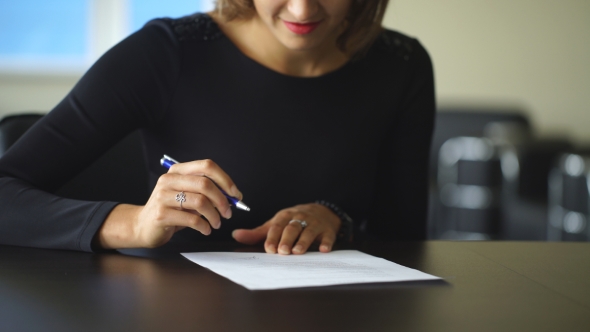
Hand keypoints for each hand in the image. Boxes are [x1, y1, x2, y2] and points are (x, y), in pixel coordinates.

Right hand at [96, 159, 241, 248]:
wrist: (142, 226)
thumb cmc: (170, 211)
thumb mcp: (188, 197)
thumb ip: (207, 194)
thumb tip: (232, 197)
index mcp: (178, 171)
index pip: (207, 166)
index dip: (225, 180)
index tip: (235, 194)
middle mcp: (169, 180)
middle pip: (205, 184)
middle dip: (222, 200)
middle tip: (228, 212)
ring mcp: (163, 196)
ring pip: (200, 202)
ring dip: (214, 215)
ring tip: (216, 223)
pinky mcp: (161, 214)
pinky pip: (192, 219)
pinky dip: (204, 226)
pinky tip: (206, 229)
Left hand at [232, 203, 340, 254]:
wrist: (321, 211)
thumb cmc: (293, 221)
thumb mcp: (276, 224)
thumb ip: (257, 233)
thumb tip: (235, 235)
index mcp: (285, 216)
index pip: (277, 226)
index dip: (272, 237)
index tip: (268, 248)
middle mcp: (300, 218)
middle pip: (293, 227)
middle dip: (287, 239)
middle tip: (282, 251)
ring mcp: (315, 223)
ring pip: (309, 231)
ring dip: (304, 241)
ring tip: (298, 252)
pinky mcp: (328, 230)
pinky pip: (328, 236)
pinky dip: (326, 242)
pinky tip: (324, 250)